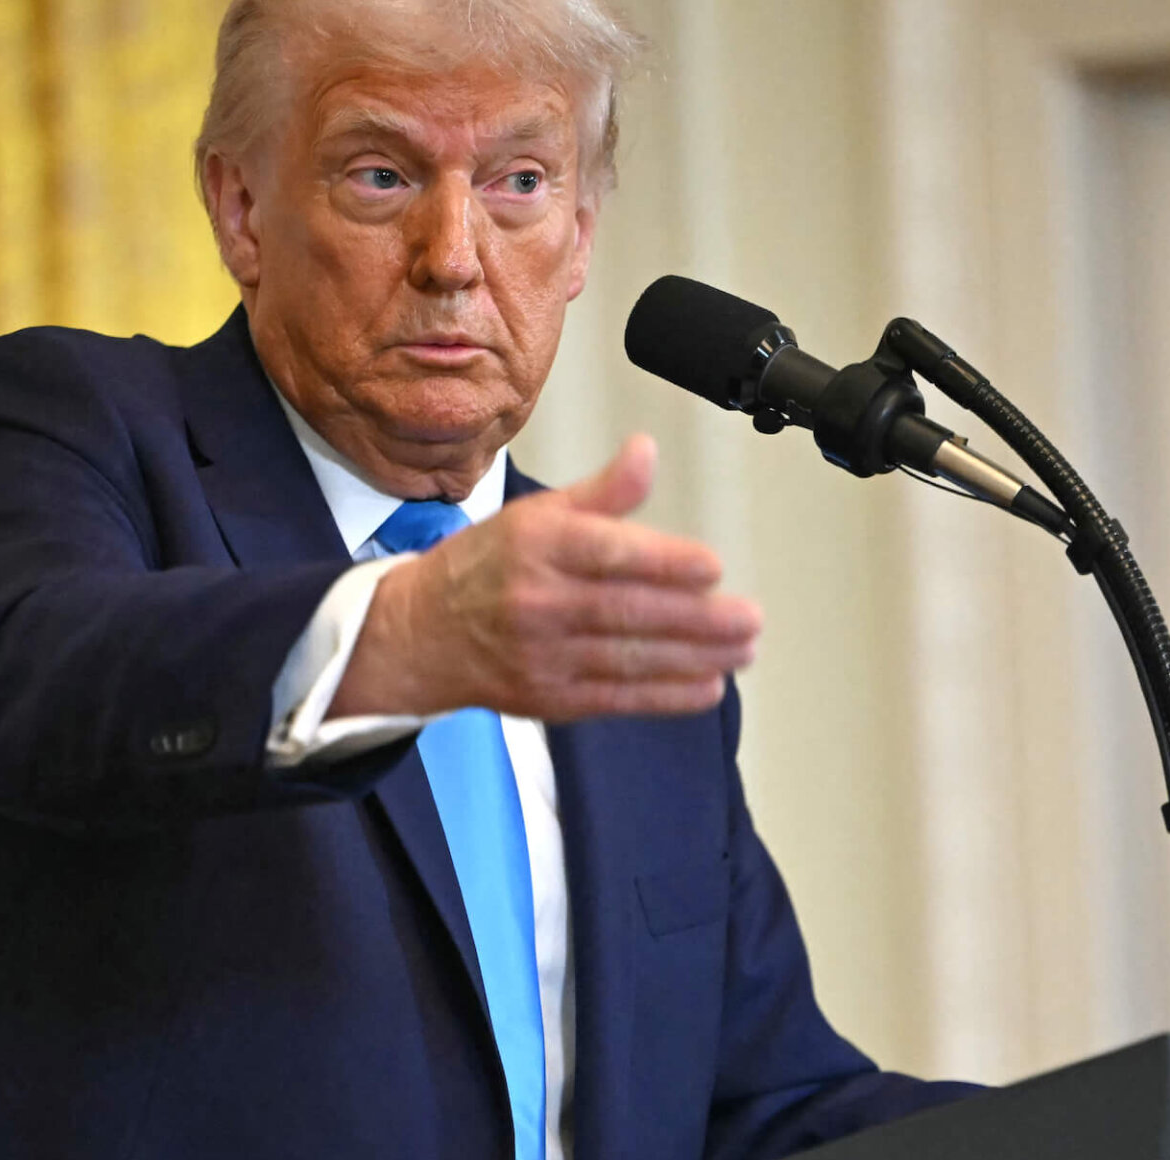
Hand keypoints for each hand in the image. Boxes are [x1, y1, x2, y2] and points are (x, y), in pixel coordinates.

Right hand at [330, 435, 761, 721]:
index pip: (607, 554)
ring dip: (694, 657)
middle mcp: (540, 602)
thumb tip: (646, 451)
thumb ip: (603, 491)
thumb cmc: (487, 567)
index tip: (712, 566)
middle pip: (626, 612)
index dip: (663, 562)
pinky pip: (617, 697)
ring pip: (629, 658)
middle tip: (748, 618)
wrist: (421, 634)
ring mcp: (545, 655)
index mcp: (539, 546)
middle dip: (695, 619)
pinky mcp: (552, 697)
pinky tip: (708, 685)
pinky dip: (666, 695)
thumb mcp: (537, 513)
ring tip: (742, 649)